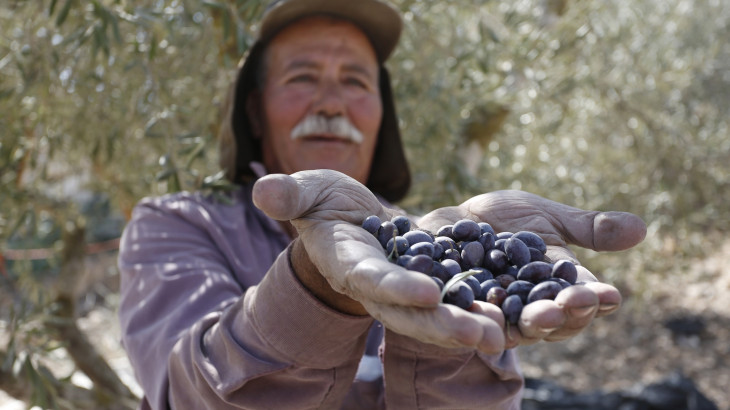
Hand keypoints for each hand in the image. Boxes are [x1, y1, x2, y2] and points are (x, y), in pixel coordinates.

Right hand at [253, 170, 505, 353]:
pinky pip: (457, 298)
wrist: (349, 222)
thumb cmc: (324, 204)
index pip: (372, 279)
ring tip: (499, 336)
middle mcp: (380, 286)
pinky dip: (479, 308)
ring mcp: (407, 289)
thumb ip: (289, 195)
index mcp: (350, 264)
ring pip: (437, 315)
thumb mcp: (307, 192)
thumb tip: (263, 191)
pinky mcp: (431, 281)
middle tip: (478, 335)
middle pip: (409, 313)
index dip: (395, 287)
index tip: (426, 293)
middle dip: (441, 325)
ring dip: (467, 326)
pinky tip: (509, 316)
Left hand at [418, 190, 646, 347]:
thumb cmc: (505, 219)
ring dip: (532, 324)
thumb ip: (587, 228)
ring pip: (516, 327)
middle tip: (572, 305)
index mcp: (554, 287)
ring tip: (543, 317)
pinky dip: (480, 315)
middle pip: (551, 321)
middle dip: (564, 315)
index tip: (610, 295)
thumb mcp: (548, 217)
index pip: (580, 299)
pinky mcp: (459, 309)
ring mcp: (494, 312)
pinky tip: (486, 312)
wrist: (452, 220)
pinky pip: (470, 316)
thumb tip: (642, 228)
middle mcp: (528, 307)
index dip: (594, 300)